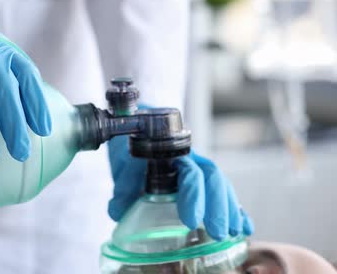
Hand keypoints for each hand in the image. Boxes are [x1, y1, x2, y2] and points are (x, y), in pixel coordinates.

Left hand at [108, 135, 253, 239]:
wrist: (136, 129)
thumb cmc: (131, 146)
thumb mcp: (124, 162)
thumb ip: (123, 184)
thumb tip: (117, 211)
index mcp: (172, 153)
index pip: (189, 172)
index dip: (193, 195)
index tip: (191, 220)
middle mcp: (190, 159)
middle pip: (212, 178)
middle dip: (218, 206)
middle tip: (218, 232)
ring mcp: (198, 169)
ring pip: (221, 184)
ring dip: (230, 209)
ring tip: (235, 233)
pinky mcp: (201, 181)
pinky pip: (222, 193)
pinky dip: (235, 209)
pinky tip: (244, 227)